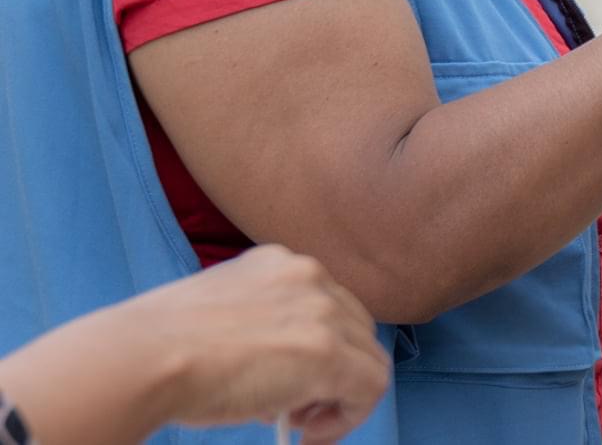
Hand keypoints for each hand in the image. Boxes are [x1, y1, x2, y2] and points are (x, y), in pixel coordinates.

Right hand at [134, 246, 389, 441]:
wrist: (141, 358)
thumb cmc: (159, 350)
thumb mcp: (218, 319)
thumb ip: (260, 332)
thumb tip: (287, 381)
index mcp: (277, 263)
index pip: (325, 307)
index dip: (317, 351)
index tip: (291, 385)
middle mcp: (308, 275)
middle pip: (354, 329)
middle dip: (332, 374)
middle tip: (295, 411)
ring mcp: (322, 310)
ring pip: (367, 358)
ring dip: (340, 397)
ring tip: (299, 424)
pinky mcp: (329, 351)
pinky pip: (371, 386)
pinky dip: (349, 417)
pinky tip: (307, 433)